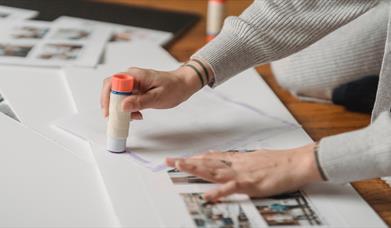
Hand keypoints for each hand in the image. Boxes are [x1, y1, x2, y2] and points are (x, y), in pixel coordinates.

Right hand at [101, 66, 202, 117]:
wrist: (183, 85)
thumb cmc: (174, 87)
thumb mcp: (158, 97)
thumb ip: (140, 101)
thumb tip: (123, 106)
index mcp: (135, 75)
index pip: (112, 83)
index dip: (107, 97)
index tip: (109, 111)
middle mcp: (131, 78)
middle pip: (111, 90)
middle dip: (112, 105)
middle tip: (117, 118)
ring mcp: (133, 84)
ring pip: (118, 96)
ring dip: (121, 109)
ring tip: (133, 117)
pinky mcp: (136, 91)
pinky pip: (126, 100)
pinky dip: (128, 109)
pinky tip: (137, 114)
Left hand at [166, 143, 323, 200]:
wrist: (297, 162)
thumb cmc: (279, 161)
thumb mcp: (255, 157)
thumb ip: (239, 158)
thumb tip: (226, 156)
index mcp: (238, 159)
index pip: (212, 157)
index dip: (196, 158)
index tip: (182, 159)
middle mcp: (236, 164)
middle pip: (207, 162)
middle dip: (188, 162)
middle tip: (170, 161)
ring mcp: (242, 173)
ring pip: (214, 170)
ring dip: (196, 169)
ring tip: (180, 167)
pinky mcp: (251, 184)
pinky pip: (232, 189)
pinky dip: (219, 192)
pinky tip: (207, 195)